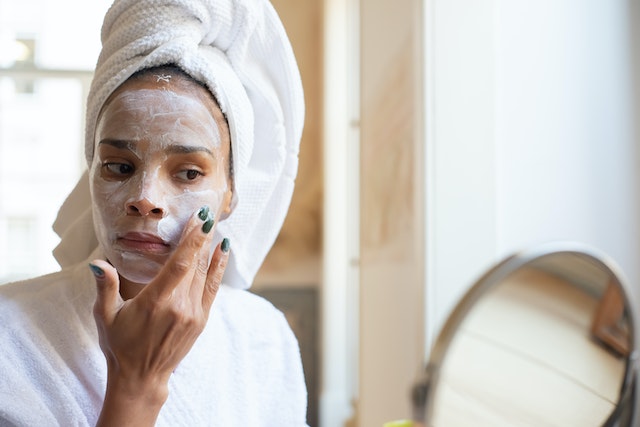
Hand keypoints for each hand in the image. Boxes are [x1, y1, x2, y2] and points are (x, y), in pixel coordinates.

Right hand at [90, 206, 229, 425]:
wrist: (142, 377)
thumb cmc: (119, 345)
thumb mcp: (105, 316)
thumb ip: (105, 287)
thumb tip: (98, 262)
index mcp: (156, 302)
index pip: (180, 264)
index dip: (193, 240)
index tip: (199, 219)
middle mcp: (179, 307)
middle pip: (196, 264)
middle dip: (202, 236)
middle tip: (207, 211)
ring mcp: (193, 314)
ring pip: (206, 274)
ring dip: (211, 248)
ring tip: (214, 224)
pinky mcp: (201, 319)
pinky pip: (213, 288)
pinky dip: (219, 267)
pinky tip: (223, 249)